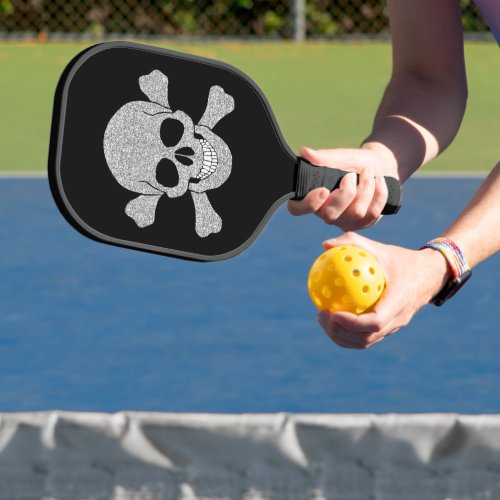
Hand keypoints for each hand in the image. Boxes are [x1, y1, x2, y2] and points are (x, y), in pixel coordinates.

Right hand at [288, 145, 396, 230]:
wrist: (379, 166)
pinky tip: (379, 181)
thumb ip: (324, 157)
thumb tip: (304, 152)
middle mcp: (324, 213)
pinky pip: (372, 214)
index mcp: (312, 196)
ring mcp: (343, 221)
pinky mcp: (361, 224)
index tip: (323, 190)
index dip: (308, 204)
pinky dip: (379, 194)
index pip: (297, 209)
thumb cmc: (354, 162)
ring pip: (355, 213)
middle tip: (351, 175)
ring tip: (368, 172)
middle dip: (346, 193)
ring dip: (366, 188)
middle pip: (330, 215)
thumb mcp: (341, 156)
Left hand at [316, 232, 450, 348]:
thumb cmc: (401, 259)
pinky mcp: (389, 329)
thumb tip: (325, 245)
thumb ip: (353, 243)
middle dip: (340, 332)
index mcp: (399, 301)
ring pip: (365, 342)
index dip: (352, 323)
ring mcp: (394, 327)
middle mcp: (398, 319)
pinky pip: (366, 337)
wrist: (429, 275)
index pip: (375, 322)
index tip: (332, 313)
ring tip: (323, 319)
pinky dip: (347, 334)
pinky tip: (332, 318)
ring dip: (341, 336)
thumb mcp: (380, 248)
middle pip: (366, 338)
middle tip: (321, 315)